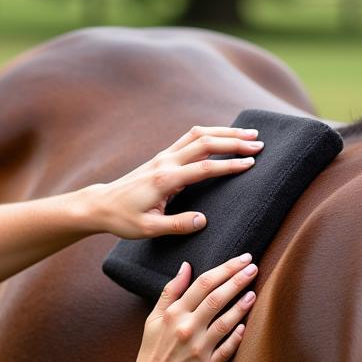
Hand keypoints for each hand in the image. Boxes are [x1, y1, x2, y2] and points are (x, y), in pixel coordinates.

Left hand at [90, 126, 263, 238]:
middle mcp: (166, 162)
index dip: (229, 165)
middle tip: (259, 143)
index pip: (204, 168)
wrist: (101, 205)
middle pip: (205, 143)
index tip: (251, 163)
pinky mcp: (163, 157)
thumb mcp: (148, 229)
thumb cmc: (123, 219)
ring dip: (224, 132)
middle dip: (234, 141)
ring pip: (198, 135)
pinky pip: (190, 138)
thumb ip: (176, 225)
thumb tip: (202, 221)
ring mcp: (164, 156)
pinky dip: (211, 134)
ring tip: (249, 134)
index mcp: (165, 180)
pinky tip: (225, 136)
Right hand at [126, 254, 257, 361]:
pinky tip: (246, 325)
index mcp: (174, 314)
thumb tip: (186, 266)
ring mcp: (198, 349)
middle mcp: (186, 329)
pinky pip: (227, 349)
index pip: (203, 283)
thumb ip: (170, 292)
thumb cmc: (152, 354)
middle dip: (238, 279)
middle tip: (253, 266)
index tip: (242, 258)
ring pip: (225, 322)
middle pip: (216, 298)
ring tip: (253, 292)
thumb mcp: (154, 320)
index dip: (225, 268)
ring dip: (241, 305)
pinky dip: (237, 336)